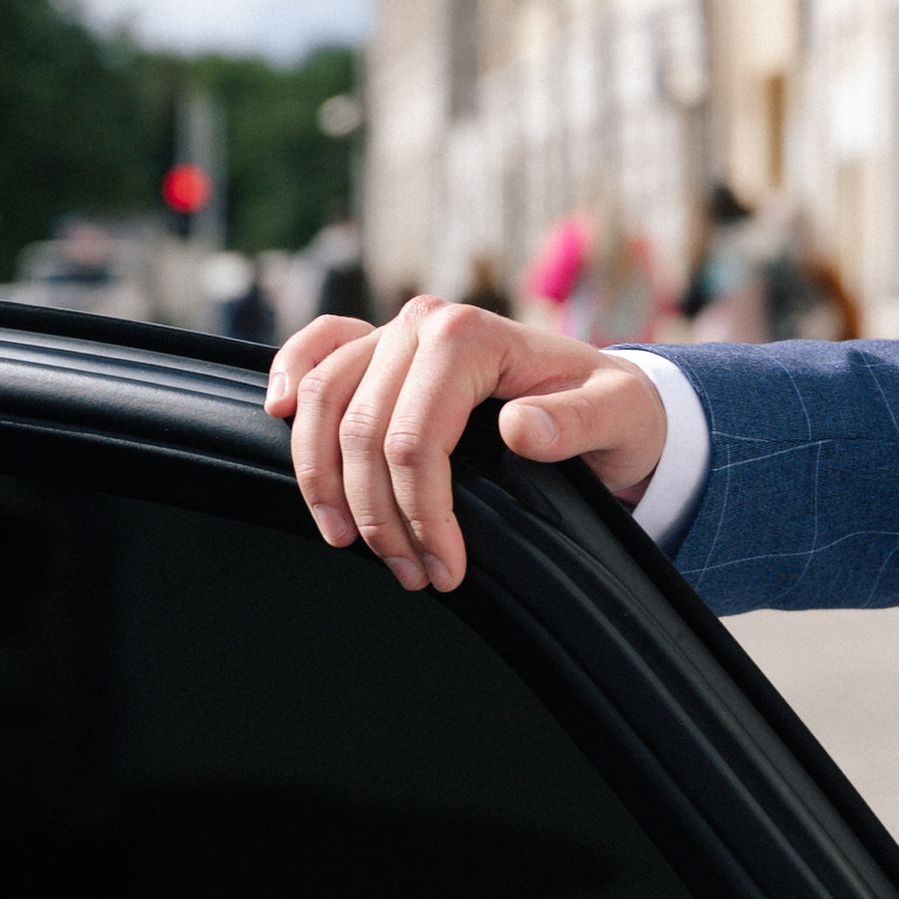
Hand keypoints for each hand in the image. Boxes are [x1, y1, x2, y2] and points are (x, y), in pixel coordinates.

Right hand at [265, 297, 670, 595]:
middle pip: (362, 432)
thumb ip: (578, 423)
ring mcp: (395, 333)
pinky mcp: (380, 348)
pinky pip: (318, 351)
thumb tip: (520, 429)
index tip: (445, 568)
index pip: (415, 438)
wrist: (605, 395)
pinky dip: (291, 380)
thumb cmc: (613, 408)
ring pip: (323, 404)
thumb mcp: (620, 417)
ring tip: (351, 543)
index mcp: (472, 335)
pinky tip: (278, 417)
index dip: (420, 512)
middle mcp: (424, 324)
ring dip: (325, 482)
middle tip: (412, 575)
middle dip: (379, 517)